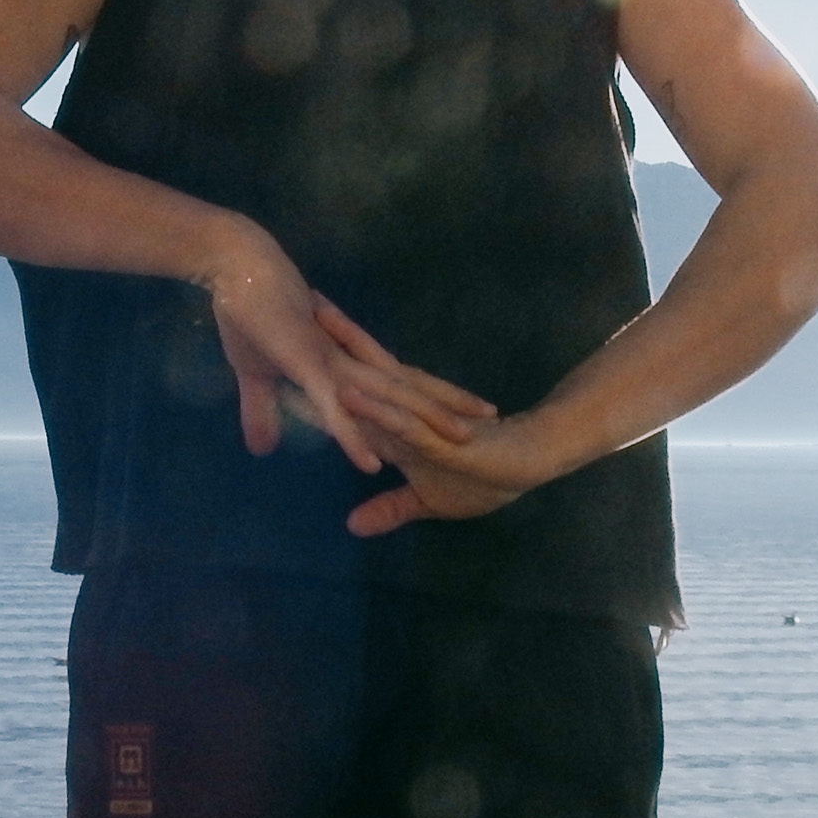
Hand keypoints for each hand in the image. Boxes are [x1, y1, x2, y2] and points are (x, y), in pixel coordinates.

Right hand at [203, 232, 492, 472]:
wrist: (234, 268)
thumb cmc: (245, 315)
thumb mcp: (255, 374)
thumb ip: (263, 409)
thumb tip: (262, 448)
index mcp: (342, 362)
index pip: (397, 381)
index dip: (430, 396)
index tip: (463, 410)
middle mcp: (347, 362)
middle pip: (410, 387)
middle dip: (449, 406)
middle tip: (493, 422)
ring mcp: (331, 365)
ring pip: (388, 400)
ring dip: (425, 420)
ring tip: (464, 440)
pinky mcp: (306, 369)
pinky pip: (336, 412)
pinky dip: (352, 440)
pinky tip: (371, 467)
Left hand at [317, 297, 561, 535]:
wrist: (529, 468)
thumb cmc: (482, 478)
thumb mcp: (424, 500)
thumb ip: (388, 508)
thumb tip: (353, 525)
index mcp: (395, 416)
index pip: (353, 380)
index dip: (324, 356)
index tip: (288, 328)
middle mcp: (403, 407)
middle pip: (361, 361)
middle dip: (329, 332)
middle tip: (293, 292)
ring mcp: (418, 417)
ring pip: (376, 379)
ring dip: (347, 351)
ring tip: (313, 320)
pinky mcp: (435, 436)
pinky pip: (398, 422)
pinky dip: (373, 411)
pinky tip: (347, 396)